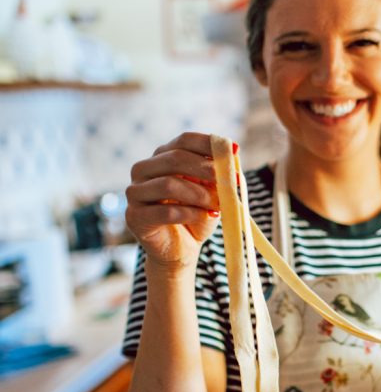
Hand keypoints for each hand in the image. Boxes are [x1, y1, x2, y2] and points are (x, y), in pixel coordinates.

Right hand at [125, 132, 220, 270]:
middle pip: (176, 158)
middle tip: (230, 181)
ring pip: (169, 184)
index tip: (234, 151)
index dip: (210, 143)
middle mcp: (143, 169)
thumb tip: (231, 156)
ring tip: (218, 206)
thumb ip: (216, 175)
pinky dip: (191, 214)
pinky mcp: (134, 216)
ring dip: (200, 195)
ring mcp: (135, 192)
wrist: (180, 251)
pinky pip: (165, 212)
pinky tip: (205, 217)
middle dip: (207, 169)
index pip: (184, 140)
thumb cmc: (195, 216)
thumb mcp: (210, 192)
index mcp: (162, 156)